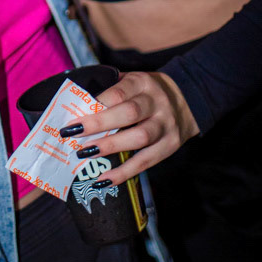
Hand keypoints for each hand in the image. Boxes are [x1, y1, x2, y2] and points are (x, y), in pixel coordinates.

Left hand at [62, 71, 199, 185]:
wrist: (188, 100)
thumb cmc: (146, 92)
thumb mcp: (133, 81)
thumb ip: (109, 90)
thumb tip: (75, 106)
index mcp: (142, 82)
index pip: (119, 92)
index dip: (96, 104)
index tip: (74, 116)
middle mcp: (156, 103)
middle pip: (129, 113)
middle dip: (99, 124)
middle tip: (73, 134)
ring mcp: (165, 125)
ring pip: (140, 138)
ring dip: (110, 147)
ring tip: (85, 154)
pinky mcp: (170, 146)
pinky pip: (146, 161)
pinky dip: (124, 173)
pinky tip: (104, 180)